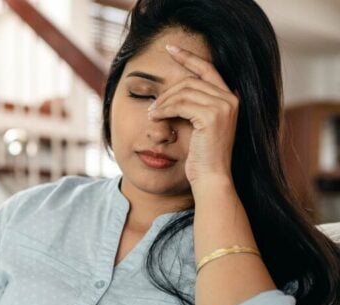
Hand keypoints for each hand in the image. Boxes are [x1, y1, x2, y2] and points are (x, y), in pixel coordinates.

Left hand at [147, 44, 238, 187]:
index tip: (170, 49)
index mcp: (230, 98)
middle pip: (190, 81)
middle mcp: (230, 99)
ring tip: (152, 114)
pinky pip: (180, 104)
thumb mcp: (196, 125)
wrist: (211, 177)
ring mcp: (224, 106)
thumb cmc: (201, 156)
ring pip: (183, 91)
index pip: (207, 69)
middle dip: (167, 92)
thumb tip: (169, 92)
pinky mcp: (213, 116)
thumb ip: (190, 106)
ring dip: (163, 102)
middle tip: (152, 107)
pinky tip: (155, 117)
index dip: (188, 57)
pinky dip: (164, 109)